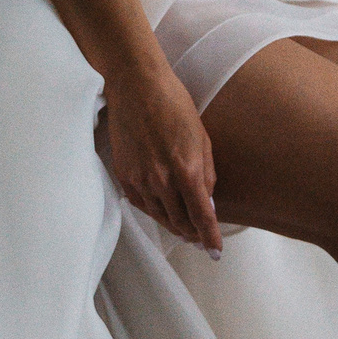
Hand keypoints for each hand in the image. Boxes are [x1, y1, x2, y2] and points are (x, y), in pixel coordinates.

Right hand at [101, 60, 223, 255]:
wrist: (136, 87)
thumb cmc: (174, 106)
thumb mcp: (202, 139)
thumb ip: (206, 175)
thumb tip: (207, 203)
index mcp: (186, 170)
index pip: (201, 217)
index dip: (209, 238)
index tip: (215, 251)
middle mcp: (161, 180)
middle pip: (179, 222)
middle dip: (192, 234)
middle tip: (200, 239)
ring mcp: (139, 179)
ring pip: (159, 217)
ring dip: (173, 226)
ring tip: (183, 228)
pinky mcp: (123, 175)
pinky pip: (140, 204)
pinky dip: (153, 211)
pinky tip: (161, 210)